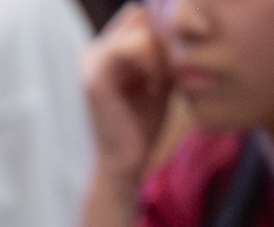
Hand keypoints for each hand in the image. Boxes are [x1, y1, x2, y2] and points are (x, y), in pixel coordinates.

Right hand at [82, 4, 174, 186]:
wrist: (125, 162)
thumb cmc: (142, 124)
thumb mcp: (158, 78)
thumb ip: (162, 51)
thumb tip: (183, 24)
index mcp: (104, 52)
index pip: (138, 16)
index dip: (162, 29)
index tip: (176, 60)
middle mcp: (92, 51)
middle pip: (138, 16)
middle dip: (161, 37)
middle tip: (171, 72)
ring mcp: (90, 62)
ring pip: (138, 27)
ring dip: (160, 51)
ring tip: (163, 82)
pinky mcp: (95, 77)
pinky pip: (133, 47)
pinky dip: (152, 63)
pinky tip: (155, 87)